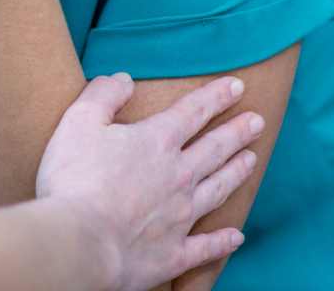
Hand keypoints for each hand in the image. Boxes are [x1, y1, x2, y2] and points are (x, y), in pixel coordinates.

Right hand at [37, 74, 263, 290]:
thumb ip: (103, 95)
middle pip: (215, 149)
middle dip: (237, 132)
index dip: (216, 96)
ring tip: (252, 160)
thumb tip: (123, 79)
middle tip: (258, 121)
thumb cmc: (74, 180)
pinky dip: (223, 242)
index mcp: (156, 142)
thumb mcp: (79, 122)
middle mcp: (178, 176)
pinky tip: (237, 236)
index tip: (237, 86)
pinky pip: (206, 247)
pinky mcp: (173, 254)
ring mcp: (180, 217)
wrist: (80, 243)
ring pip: (218, 190)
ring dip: (236, 173)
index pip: (193, 112)